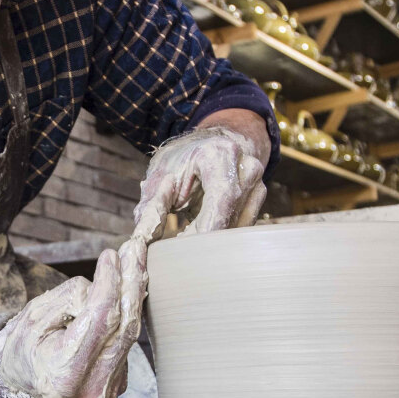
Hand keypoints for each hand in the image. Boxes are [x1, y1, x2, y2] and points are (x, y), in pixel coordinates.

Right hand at [0, 238, 147, 397]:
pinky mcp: (116, 385)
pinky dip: (125, 315)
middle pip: (124, 326)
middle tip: (135, 249)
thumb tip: (105, 282)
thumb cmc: (19, 351)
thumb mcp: (32, 319)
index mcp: (64, 373)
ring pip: (129, 334)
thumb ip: (68, 299)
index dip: (109, 283)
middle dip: (131, 283)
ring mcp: (107, 392)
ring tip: (134, 261)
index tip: (111, 254)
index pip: (100, 319)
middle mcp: (91, 389)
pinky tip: (126, 291)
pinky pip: (125, 343)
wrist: (18, 388)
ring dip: (132, 295)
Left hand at [133, 112, 269, 243]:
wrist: (210, 144)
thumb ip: (152, 207)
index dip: (204, 231)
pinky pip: (239, 229)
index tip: (181, 250)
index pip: (221, 200)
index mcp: (221, 155)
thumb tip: (140, 244)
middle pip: (231, 218)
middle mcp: (247, 169)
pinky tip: (200, 234)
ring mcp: (257, 186)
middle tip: (177, 252)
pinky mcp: (258, 202)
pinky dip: (219, 236)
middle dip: (203, 241)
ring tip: (185, 238)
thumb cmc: (183, 158)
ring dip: (211, 241)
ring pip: (236, 229)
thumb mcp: (160, 175)